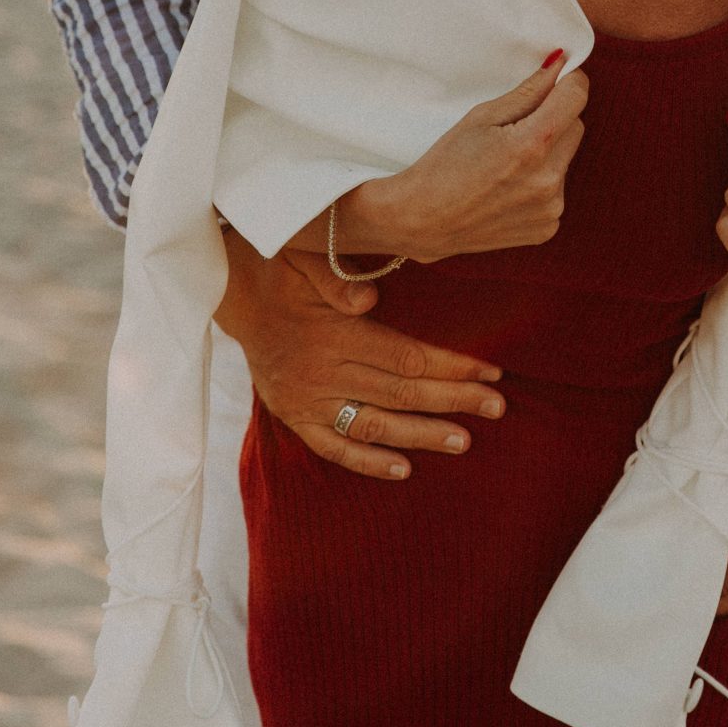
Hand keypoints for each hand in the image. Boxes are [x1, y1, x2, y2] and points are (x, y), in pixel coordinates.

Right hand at [215, 225, 506, 480]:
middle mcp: (324, 372)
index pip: (406, 358)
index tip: (491, 371)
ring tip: (464, 442)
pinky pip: (333, 447)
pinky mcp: (293, 416)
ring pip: (374, 425)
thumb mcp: (307, 257)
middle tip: (497, 407)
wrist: (230, 290)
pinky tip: (404, 469)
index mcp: (335, 334)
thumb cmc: (281, 267)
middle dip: (453, 401)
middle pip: (400, 394)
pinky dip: (368, 462)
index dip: (451, 366)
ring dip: (421, 435)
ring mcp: (308, 400)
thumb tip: (369, 301)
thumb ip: (337, 279)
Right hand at [337, 54, 588, 265]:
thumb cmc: (445, 163)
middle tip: (517, 127)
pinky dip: (541, 183)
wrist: (424, 221)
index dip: (568, 82)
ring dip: (548, 153)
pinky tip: (509, 189)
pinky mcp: (548, 227)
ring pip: (566, 160)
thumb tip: (561, 64)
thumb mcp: (481, 117)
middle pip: (575, 127)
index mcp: (532, 144)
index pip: (577, 97)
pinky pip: (558, 190)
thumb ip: (528, 91)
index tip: (556, 79)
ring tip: (507, 164)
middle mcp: (548, 179)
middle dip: (555, 118)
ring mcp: (551, 207)